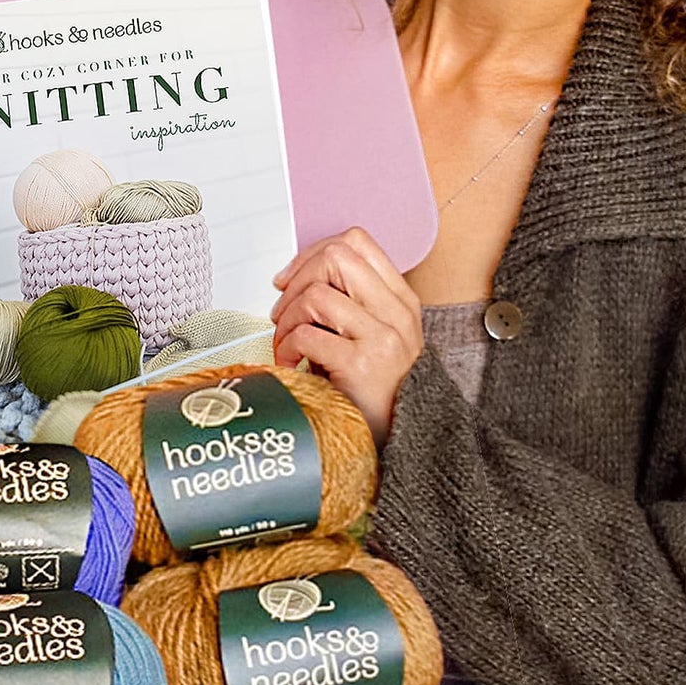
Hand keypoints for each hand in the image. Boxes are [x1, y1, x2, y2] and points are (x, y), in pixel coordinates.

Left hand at [270, 226, 423, 441]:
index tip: (291, 279)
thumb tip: (295, 277)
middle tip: (283, 311)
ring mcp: (383, 339)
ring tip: (286, 342)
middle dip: (297, 279)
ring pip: (317, 294)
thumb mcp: (373, 336)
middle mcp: (397, 314)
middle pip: (336, 257)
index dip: (312, 253)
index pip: (356, 242)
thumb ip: (348, 302)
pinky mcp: (362, 366)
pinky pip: (308, 334)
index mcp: (400, 300)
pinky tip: (292, 363)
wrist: (401, 442)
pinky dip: (287, 346)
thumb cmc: (375, 390)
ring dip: (287, 318)